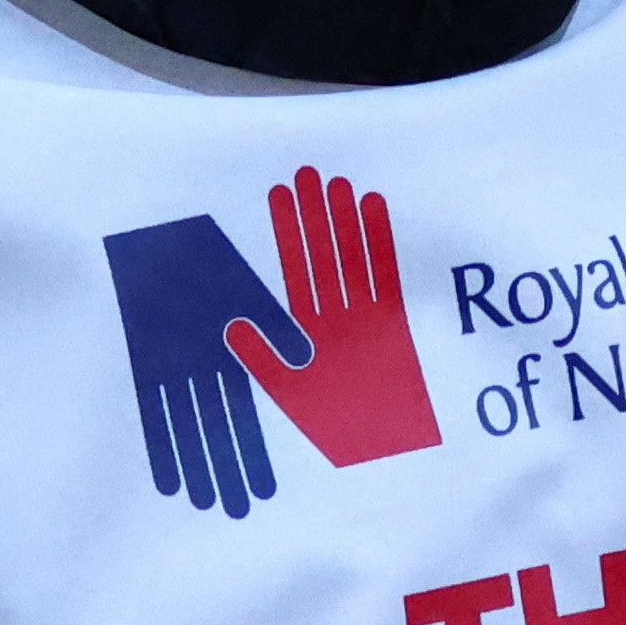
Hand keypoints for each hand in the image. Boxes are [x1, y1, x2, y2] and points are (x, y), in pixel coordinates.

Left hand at [93, 214, 291, 520]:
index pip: (244, 418)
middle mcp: (202, 370)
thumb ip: (274, 329)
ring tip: (208, 505)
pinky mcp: (146, 360)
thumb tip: (308, 365)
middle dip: (227, 471)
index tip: (268, 494)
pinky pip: (154, 410)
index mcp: (232, 352)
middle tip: (238, 514)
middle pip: (216, 432)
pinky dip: (162, 443)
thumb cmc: (210, 255)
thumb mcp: (248, 293)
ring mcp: (173, 368)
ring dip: (196, 465)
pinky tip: (168, 478)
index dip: (253, 456)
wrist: (158, 230)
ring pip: (187, 428)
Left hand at [244, 165, 443, 468]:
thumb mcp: (286, 393)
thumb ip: (263, 357)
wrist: (383, 452)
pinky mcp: (394, 320)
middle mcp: (332, 316)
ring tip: (338, 180)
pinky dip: (379, 241)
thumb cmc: (332, 429)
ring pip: (352, 258)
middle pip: (320, 256)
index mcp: (302, 331)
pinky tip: (373, 203)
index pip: (292, 270)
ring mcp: (365, 315)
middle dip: (314, 217)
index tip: (279, 191)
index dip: (286, 232)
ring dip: (345, 221)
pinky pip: (385, 272)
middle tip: (307, 172)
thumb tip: (231, 323)